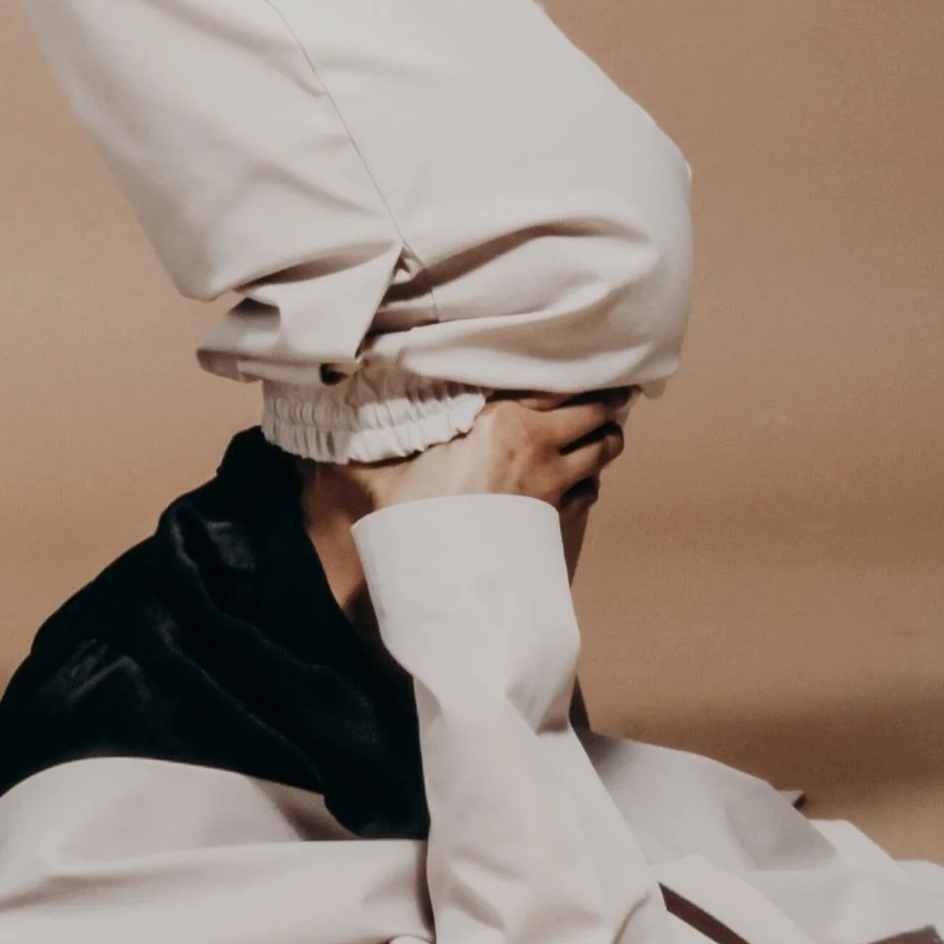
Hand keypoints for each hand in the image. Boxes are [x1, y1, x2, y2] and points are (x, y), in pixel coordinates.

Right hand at [299, 394, 633, 607]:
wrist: (446, 589)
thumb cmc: (413, 522)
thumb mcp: (386, 471)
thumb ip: (377, 432)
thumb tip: (338, 395)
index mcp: (502, 421)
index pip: (558, 380)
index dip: (576, 368)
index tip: (580, 354)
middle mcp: (539, 448)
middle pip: (598, 411)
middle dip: (603, 400)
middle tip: (599, 390)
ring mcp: (556, 488)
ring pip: (605, 450)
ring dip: (602, 437)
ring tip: (593, 427)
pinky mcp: (562, 522)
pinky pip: (592, 489)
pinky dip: (589, 477)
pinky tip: (573, 475)